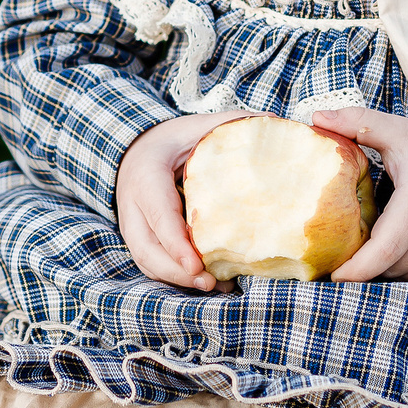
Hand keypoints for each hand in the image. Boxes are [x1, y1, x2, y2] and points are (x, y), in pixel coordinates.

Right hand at [115, 110, 256, 291]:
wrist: (134, 152)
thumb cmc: (170, 141)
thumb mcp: (193, 127)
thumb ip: (228, 124)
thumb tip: (274, 121)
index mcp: (146, 178)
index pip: (159, 216)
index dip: (176, 245)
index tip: (197, 265)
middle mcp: (133, 208)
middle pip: (149, 251)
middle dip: (178, 272)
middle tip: (212, 282)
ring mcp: (134, 229)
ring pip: (149, 263)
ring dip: (180, 280)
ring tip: (218, 286)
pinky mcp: (141, 242)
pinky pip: (154, 266)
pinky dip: (178, 279)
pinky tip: (211, 282)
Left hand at [316, 108, 407, 281]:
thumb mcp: (398, 131)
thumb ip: (357, 122)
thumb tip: (316, 118)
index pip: (384, 250)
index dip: (356, 269)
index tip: (333, 274)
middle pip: (390, 265)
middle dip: (365, 265)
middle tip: (348, 250)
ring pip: (404, 274)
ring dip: (386, 267)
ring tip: (378, 242)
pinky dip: (405, 267)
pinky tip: (401, 246)